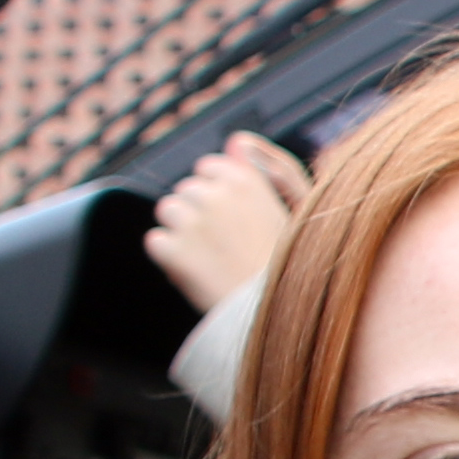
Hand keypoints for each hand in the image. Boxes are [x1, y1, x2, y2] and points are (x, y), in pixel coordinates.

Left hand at [145, 131, 310, 307]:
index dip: (217, 195)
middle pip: (186, 191)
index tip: (232, 220)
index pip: (208, 168)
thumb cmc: (296, 267)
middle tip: (224, 246)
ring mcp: (193, 223)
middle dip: (198, 214)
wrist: (282, 317)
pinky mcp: (174, 252)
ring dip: (181, 233)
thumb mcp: (301, 207)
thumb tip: (236, 142)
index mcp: (246, 181)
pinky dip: (170, 260)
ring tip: (210, 259)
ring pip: (168, 212)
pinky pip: (156, 243)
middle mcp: (217, 195)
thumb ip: (271, 167)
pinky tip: (196, 273)